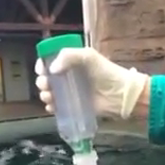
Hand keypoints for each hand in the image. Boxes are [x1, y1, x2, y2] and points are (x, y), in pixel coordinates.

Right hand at [34, 47, 149, 119]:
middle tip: (46, 85)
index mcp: (72, 62)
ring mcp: (73, 92)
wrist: (122, 95)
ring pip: (51, 93)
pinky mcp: (76, 106)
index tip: (42, 70)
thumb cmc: (107, 73)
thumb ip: (68, 56)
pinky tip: (53, 107)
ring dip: (45, 95)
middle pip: (48, 78)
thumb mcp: (88, 56)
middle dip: (42, 82)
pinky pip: (59, 107)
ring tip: (50, 97)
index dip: (42, 65)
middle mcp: (70, 76)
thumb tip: (51, 69)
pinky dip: (52, 108)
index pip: (50, 62)